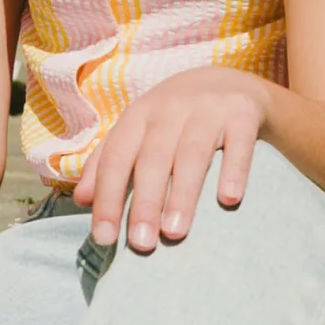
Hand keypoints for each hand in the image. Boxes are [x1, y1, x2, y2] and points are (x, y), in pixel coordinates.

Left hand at [73, 67, 270, 251]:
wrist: (231, 80)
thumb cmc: (175, 118)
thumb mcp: (139, 131)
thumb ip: (108, 162)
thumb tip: (81, 199)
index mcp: (138, 116)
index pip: (116, 159)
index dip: (107, 198)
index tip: (104, 238)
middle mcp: (169, 108)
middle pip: (152, 159)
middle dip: (145, 203)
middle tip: (141, 244)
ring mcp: (208, 108)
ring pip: (192, 154)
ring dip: (182, 194)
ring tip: (175, 233)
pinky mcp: (243, 111)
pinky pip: (239, 143)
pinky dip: (234, 170)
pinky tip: (228, 199)